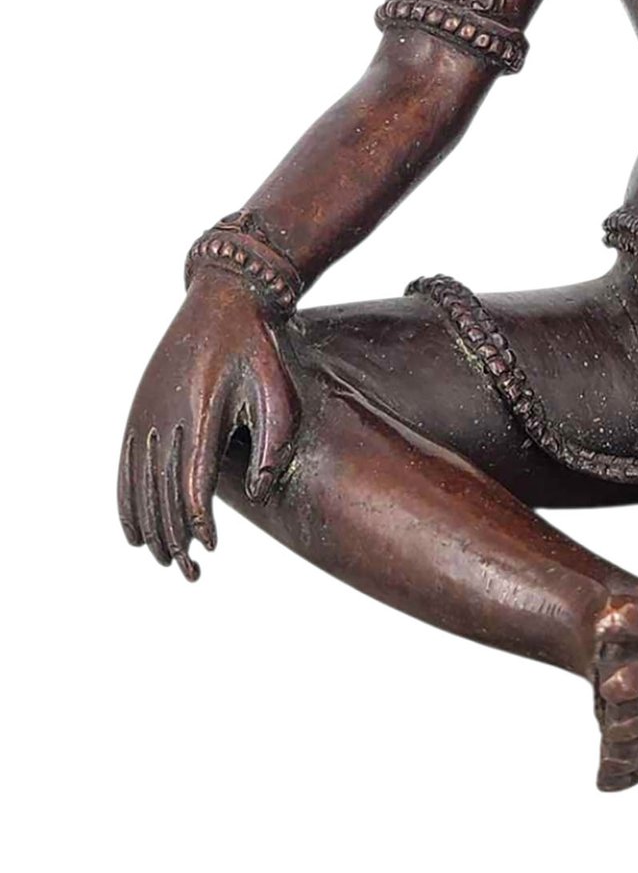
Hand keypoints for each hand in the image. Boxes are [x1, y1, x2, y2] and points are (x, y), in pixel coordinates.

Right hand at [117, 270, 300, 578]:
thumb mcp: (277, 390)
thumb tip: (261, 491)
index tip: (210, 547)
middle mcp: (166, 414)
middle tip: (189, 572)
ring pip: (139, 484)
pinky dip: (126, 501)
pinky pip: (126, 464)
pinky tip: (133, 532)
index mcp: (200, 412)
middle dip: (173, 538)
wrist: (225, 299)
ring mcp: (147, 410)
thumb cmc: (259, 349)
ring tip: (165, 560)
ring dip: (149, 528)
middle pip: (162, 493)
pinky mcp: (140, 407)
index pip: (192, 484)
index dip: (197, 522)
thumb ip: (271, 443)